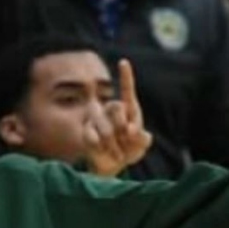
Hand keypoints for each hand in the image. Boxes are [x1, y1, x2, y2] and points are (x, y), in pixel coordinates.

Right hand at [84, 60, 152, 176]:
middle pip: (115, 107)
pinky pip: (91, 136)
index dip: (126, 76)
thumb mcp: (141, 145)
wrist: (113, 164)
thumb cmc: (130, 150)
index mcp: (128, 108)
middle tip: (126, 138)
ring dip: (113, 143)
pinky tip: (103, 151)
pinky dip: (100, 147)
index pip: (127, 89)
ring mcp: (97, 119)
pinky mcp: (86, 130)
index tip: (124, 62)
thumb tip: (130, 130)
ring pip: (104, 126)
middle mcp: (111, 109)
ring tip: (117, 153)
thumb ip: (142, 138)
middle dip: (122, 125)